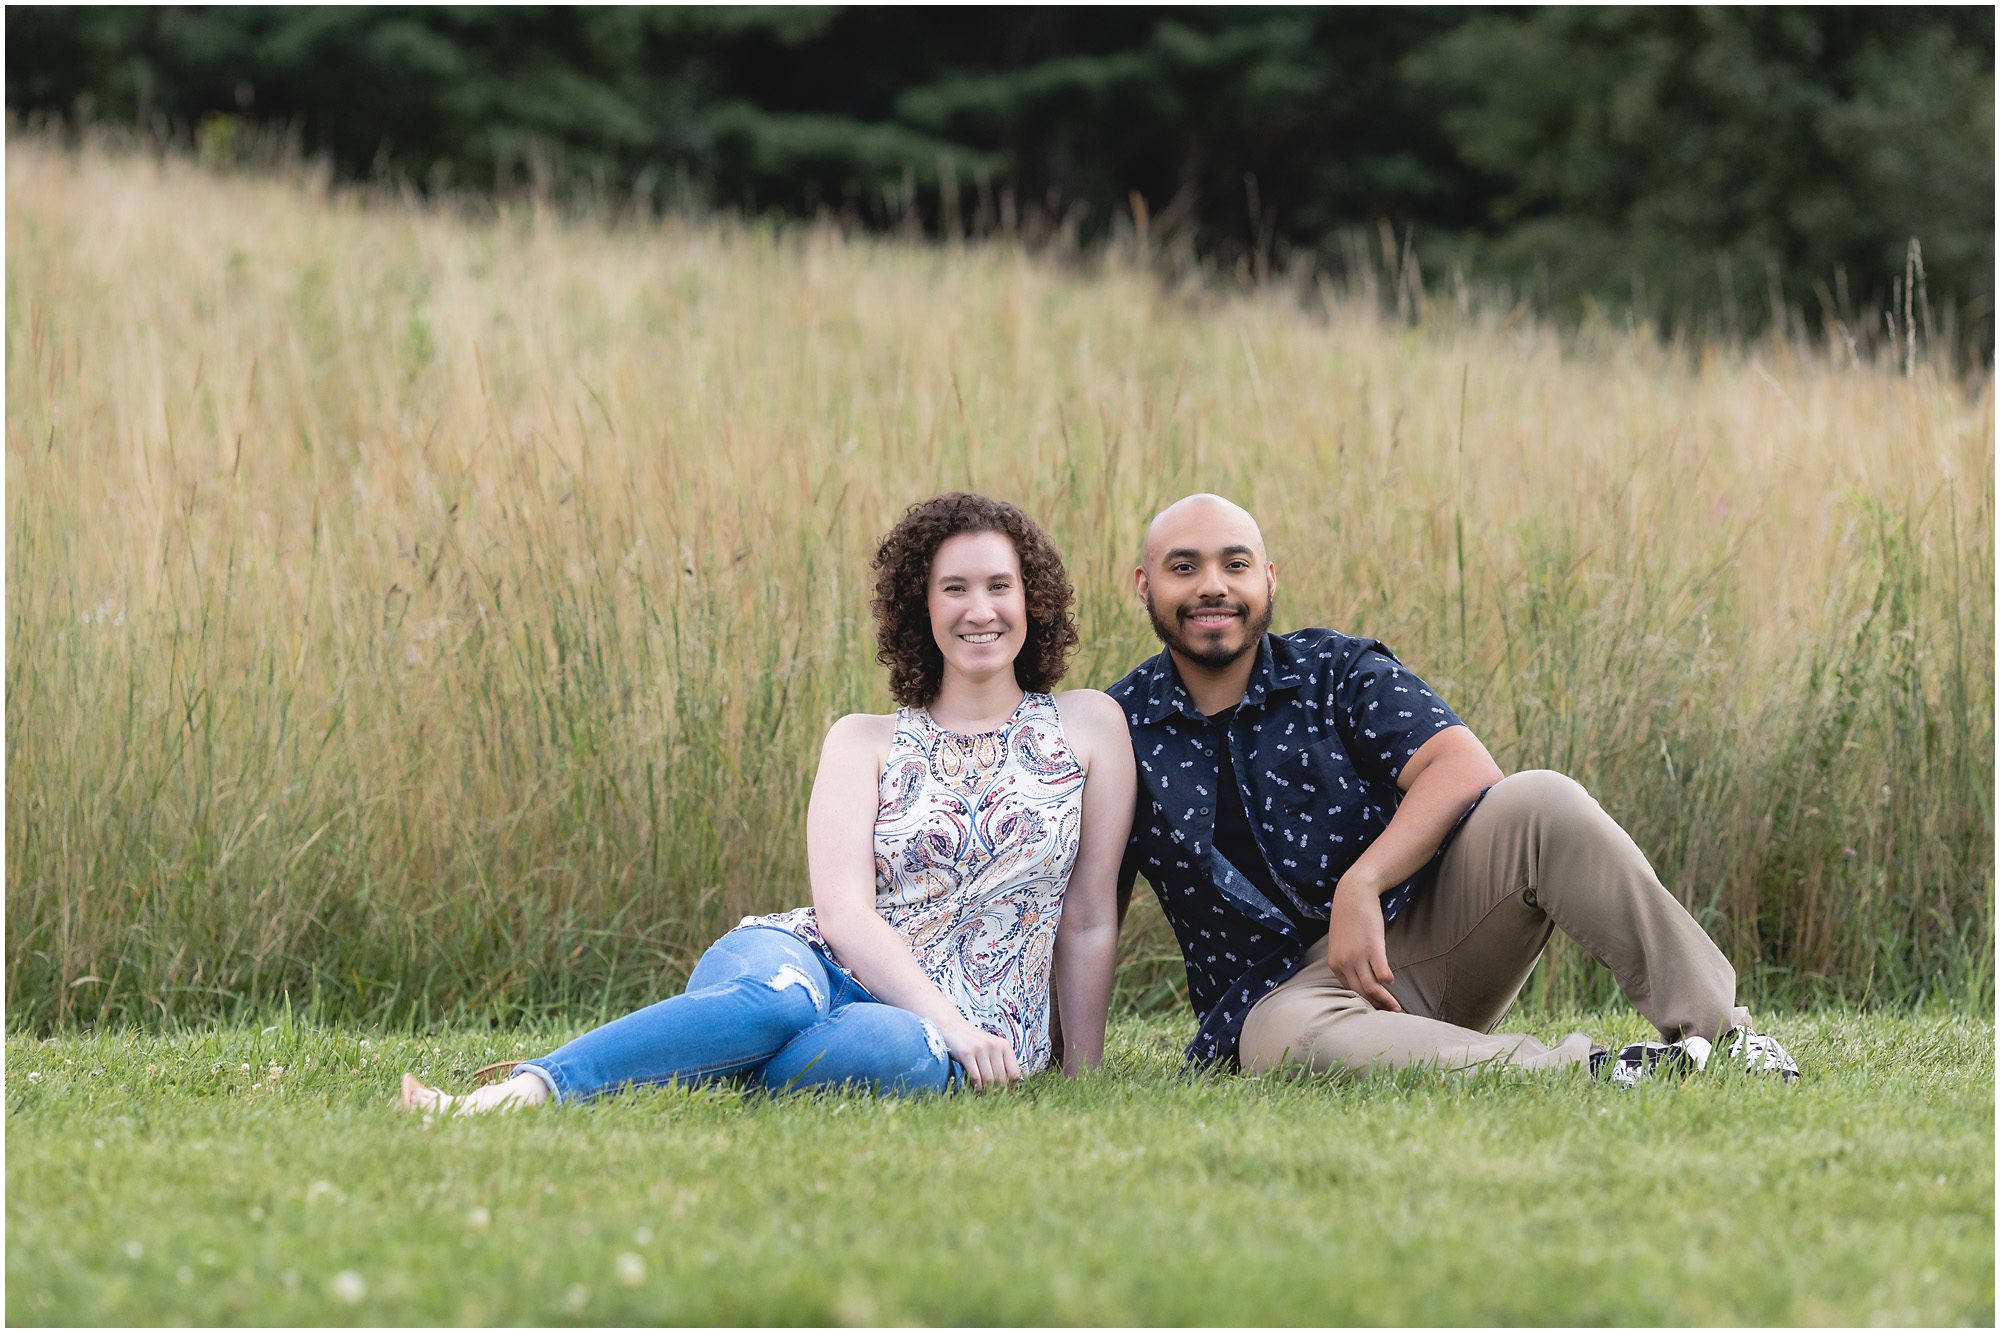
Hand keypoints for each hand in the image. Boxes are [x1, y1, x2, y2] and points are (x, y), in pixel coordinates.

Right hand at [943, 1019, 1021, 1089]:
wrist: (953, 1028)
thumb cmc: (975, 1043)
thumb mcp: (992, 1049)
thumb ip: (1001, 1064)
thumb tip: (1009, 1089)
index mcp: (1004, 1046)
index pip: (1014, 1074)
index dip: (1010, 1087)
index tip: (1003, 1092)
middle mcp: (994, 1046)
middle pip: (1001, 1079)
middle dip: (995, 1091)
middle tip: (989, 1094)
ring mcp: (980, 1049)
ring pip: (989, 1080)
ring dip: (984, 1090)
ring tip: (981, 1091)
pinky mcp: (967, 1053)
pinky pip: (976, 1077)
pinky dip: (975, 1086)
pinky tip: (974, 1086)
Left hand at [1326, 882, 1402, 1012]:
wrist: (1353, 894)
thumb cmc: (1349, 918)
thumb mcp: (1341, 943)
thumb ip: (1346, 961)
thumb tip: (1357, 977)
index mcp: (1335, 964)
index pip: (1349, 991)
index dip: (1363, 1002)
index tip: (1375, 1010)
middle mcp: (1344, 963)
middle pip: (1360, 994)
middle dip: (1375, 1007)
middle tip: (1389, 1016)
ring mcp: (1358, 956)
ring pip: (1371, 988)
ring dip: (1385, 1001)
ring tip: (1396, 1008)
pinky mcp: (1373, 948)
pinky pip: (1382, 973)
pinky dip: (1388, 980)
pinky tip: (1391, 980)